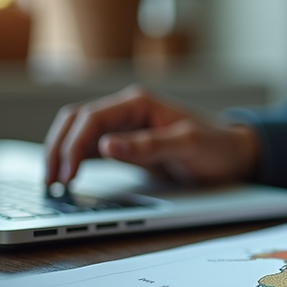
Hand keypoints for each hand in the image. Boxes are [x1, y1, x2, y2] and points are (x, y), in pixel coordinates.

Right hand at [44, 85, 258, 185]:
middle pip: (77, 122)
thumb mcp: (187, 146)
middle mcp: (129, 111)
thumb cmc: (217, 146)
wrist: (235, 155)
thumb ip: (148, 145)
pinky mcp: (128, 145)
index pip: (92, 118)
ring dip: (63, 153)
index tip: (67, 172)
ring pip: (80, 134)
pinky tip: (69, 178)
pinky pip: (92, 148)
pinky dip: (76, 160)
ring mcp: (126, 128)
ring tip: (53, 182)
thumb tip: (107, 146)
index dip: (74, 144)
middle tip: (51, 180)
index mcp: (140, 103)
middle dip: (59, 148)